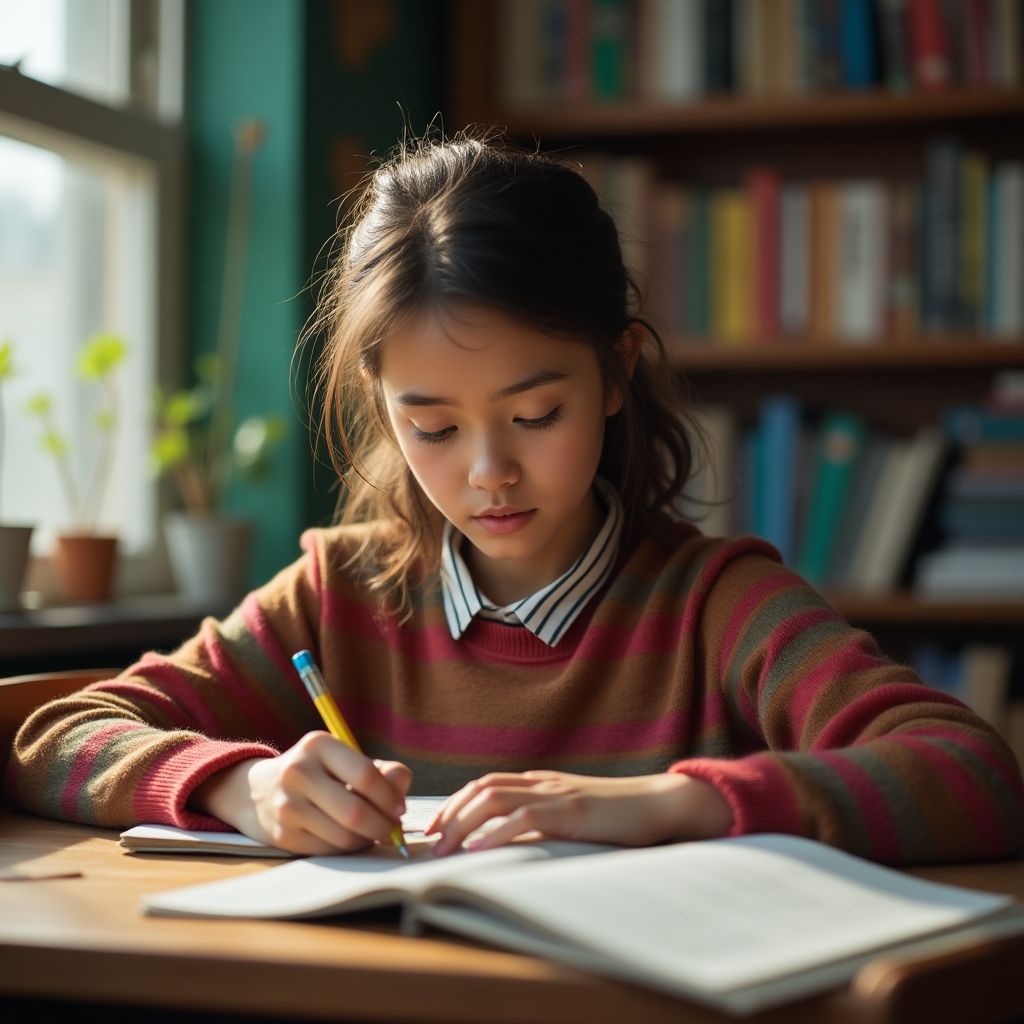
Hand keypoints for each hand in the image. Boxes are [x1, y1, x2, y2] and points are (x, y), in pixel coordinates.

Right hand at [190, 731, 410, 854]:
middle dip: (383, 826)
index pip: (366, 775)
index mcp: (319, 745)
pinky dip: (347, 848)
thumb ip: (381, 770)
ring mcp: (287, 805)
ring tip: (371, 833)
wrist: (258, 792)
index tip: (400, 809)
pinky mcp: (282, 835)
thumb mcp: (345, 760)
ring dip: (366, 840)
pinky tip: (349, 839)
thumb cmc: (318, 774)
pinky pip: (329, 850)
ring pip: (344, 836)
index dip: (390, 797)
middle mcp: (299, 772)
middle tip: (393, 831)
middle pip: (356, 812)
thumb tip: (401, 789)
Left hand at [425, 770, 732, 856]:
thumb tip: (506, 845)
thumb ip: (542, 824)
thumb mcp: (571, 818)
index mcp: (541, 783)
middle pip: (483, 787)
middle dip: (451, 813)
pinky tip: (480, 849)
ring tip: (446, 847)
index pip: (486, 785)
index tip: (434, 828)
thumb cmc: (616, 817)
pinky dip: (498, 832)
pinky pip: (527, 817)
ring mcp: (557, 794)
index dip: (455, 804)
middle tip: (430, 842)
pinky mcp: (572, 811)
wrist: (657, 804)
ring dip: (465, 822)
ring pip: (496, 797)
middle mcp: (543, 783)